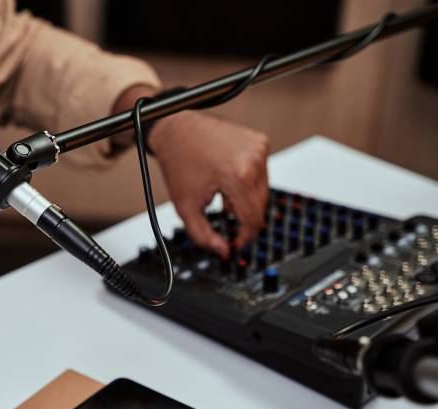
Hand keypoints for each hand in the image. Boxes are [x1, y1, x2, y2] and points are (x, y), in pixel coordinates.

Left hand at [149, 111, 269, 257]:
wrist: (175, 127)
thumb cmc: (178, 161)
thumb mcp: (186, 206)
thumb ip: (204, 236)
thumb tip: (223, 251)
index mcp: (239, 175)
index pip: (253, 219)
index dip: (244, 237)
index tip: (235, 243)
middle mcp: (255, 159)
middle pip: (260, 206)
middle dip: (242, 216)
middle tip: (221, 212)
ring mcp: (260, 148)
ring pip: (263, 191)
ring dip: (245, 199)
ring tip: (221, 192)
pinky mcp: (261, 141)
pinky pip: (261, 173)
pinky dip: (248, 182)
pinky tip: (227, 177)